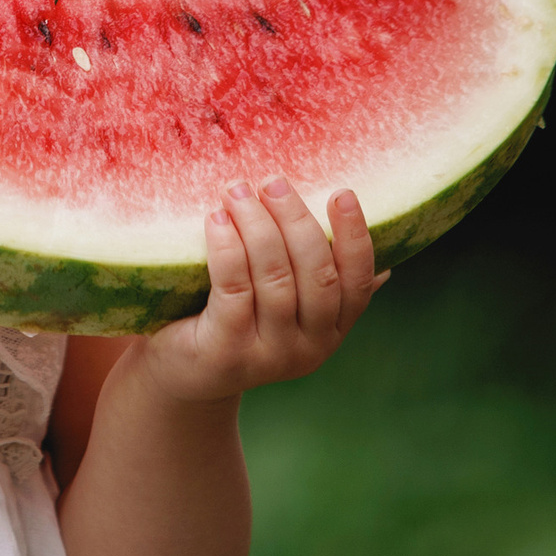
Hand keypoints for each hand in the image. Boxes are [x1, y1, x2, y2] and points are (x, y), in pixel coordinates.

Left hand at [138, 179, 386, 402]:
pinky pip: (234, 290)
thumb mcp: (282, 301)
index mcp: (334, 329)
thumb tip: (374, 240)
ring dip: (257, 226)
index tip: (341, 192)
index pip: (358, 281)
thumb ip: (316, 274)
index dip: (355, 236)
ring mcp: (271, 356)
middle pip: (317, 276)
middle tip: (272, 182)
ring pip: (275, 279)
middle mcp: (311, 348)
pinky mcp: (228, 353)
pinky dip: (228, 249)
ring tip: (236, 191)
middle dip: (296, 221)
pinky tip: (216, 219)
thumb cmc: (235, 317)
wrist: (181, 373)